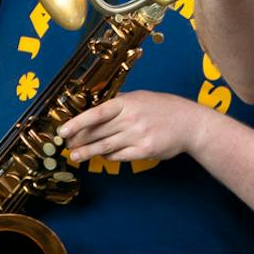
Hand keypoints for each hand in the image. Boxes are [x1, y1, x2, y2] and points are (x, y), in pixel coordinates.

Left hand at [58, 91, 204, 163]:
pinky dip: (108, 156)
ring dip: (87, 152)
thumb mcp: (141, 97)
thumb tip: (95, 104)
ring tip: (75, 156)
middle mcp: (131, 119)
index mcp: (128, 103)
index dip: (77, 122)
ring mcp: (138, 136)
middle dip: (79, 140)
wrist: (190, 124)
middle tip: (67, 145)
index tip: (63, 130)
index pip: (97, 113)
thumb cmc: (164, 108)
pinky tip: (101, 156)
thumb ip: (119, 101)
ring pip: (105, 146)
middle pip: (98, 132)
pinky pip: (119, 156)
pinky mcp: (145, 151)